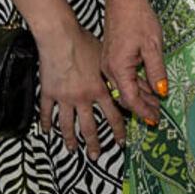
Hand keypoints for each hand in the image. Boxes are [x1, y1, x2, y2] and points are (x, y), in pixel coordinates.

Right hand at [36, 23, 126, 157]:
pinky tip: (47, 131)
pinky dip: (47, 123)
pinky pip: (47, 112)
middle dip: (94, 144)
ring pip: (67, 124)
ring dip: (70, 139)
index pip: (114, 116)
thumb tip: (148, 86)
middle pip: (90, 126)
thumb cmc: (87, 42)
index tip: (122, 142)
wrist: (61, 37)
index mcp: (101, 89)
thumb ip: (126, 74)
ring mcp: (64, 97)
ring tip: (72, 150)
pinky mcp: (49, 92)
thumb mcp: (109, 58)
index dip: (119, 131)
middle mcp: (83, 97)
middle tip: (96, 156)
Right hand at [100, 0, 167, 127]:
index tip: (155, 119)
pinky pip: (123, 77)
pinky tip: (148, 88)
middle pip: (125, 96)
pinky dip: (135, 84)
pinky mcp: (111, 57)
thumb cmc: (139, 20)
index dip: (143, 111)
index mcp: (118, 68)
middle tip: (158, 116)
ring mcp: (108, 63)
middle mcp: (109, 69)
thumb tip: (162, 91)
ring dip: (140, 96)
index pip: (130, 99)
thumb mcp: (153, 47)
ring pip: (124, 87)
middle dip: (142, 107)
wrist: (124, 0)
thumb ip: (157, 71)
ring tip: (156, 104)